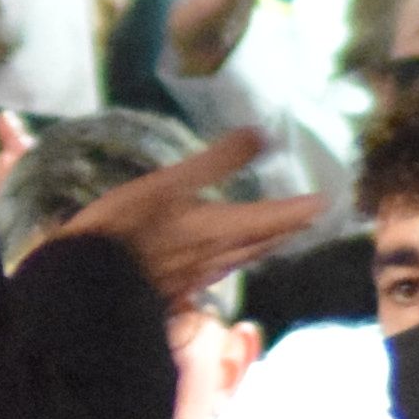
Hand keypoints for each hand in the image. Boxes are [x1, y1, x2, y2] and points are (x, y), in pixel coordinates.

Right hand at [40, 125, 321, 309]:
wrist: (91, 285)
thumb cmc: (128, 229)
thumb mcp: (170, 184)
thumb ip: (216, 161)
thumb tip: (261, 132)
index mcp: (223, 229)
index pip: (275, 218)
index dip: (301, 209)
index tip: (326, 200)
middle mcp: (220, 256)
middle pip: (265, 242)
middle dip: (289, 228)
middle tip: (308, 217)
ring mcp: (200, 274)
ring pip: (245, 257)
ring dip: (266, 243)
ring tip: (277, 232)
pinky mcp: (180, 285)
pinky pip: (222, 267)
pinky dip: (237, 254)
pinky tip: (225, 254)